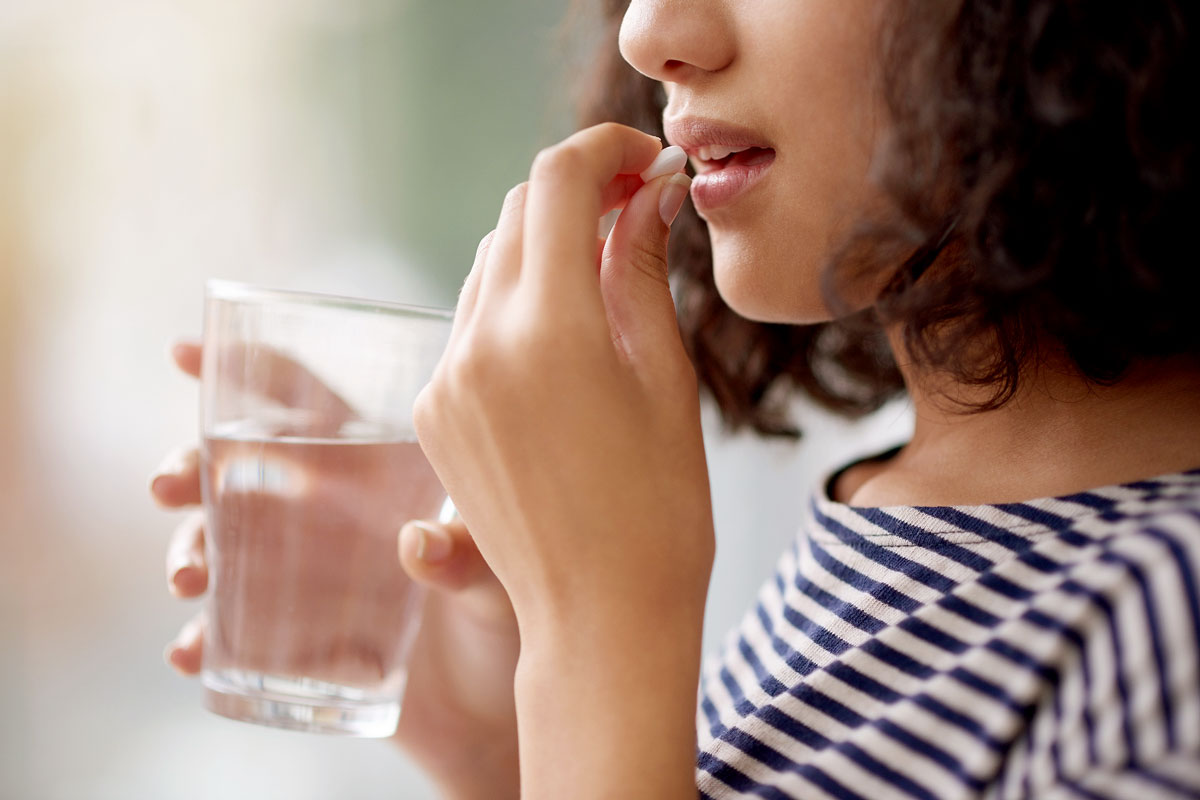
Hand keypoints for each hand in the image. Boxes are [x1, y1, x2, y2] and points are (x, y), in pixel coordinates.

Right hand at [153, 342, 520, 799]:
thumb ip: (471, 556)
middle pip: (239, 470)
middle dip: (189, 466)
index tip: (186, 354)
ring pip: (219, 545)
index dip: (246, 372)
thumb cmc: (512, 614)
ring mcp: (303, 577)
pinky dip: (199, 639)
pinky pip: (228, 633)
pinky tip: (191, 652)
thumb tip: (416, 546)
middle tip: (168, 484)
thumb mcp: (503, 577)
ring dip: (188, 550)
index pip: (306, 404)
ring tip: (188, 577)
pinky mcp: (291, 641)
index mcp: (375, 472)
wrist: (498, 708)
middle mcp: (329, 516)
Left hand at [413, 123, 712, 798]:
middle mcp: (480, 345)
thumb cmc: (659, 509)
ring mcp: (446, 379)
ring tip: (604, 278)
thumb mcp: (664, 378)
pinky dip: (514, 304)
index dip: (605, 150)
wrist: (600, 617)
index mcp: (550, 331)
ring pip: (489, 265)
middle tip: (635, 208)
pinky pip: (469, 322)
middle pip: (517, 212)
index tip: (644, 160)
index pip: (559, 182)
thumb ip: (642, 269)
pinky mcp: (433, 412)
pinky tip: (562, 340)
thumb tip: (648, 190)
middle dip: (576, 194)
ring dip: (544, 248)